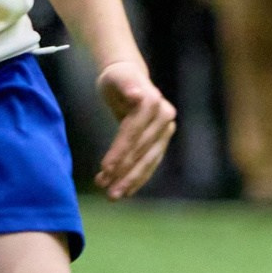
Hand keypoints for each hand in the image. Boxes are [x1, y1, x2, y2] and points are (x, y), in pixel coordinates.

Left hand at [92, 60, 175, 199]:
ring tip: (113, 195)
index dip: (120, 150)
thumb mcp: (116, 78)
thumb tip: (137, 94)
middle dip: (124, 170)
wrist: (130, 77)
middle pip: (143, 149)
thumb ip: (126, 85)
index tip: (104, 168)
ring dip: (131, 180)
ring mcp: (166, 130)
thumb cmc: (118, 78)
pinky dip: (138, 178)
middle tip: (106, 190)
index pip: (134, 131)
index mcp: (152, 101)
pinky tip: (125, 191)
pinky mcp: (162, 140)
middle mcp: (165, 116)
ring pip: (149, 160)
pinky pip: (151, 162)